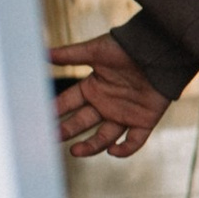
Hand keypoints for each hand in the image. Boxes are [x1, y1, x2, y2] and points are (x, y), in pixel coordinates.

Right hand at [48, 34, 174, 159]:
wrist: (159, 50)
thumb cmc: (127, 47)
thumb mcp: (95, 51)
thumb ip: (70, 55)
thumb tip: (43, 53)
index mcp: (93, 88)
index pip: (68, 103)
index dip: (54, 111)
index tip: (39, 120)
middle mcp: (106, 104)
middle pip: (82, 123)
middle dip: (67, 130)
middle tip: (52, 137)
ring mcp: (124, 114)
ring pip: (104, 137)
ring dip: (90, 146)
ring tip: (75, 151)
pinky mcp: (144, 120)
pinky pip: (133, 141)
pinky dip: (124, 149)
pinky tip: (112, 150)